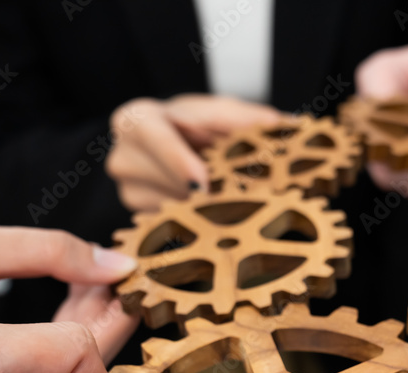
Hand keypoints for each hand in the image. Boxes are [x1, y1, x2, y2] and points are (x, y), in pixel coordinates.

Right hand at [0, 219, 138, 362]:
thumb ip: (50, 253)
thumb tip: (121, 262)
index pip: (77, 357)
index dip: (118, 319)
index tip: (139, 282)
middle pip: (76, 369)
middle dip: (107, 318)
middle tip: (125, 275)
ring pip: (61, 369)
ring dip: (86, 323)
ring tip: (100, 276)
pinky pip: (39, 366)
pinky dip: (61, 329)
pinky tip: (75, 292)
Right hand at [106, 94, 283, 210]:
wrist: (171, 144)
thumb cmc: (194, 125)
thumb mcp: (218, 114)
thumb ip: (246, 118)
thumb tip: (284, 125)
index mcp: (135, 120)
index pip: (153, 137)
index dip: (179, 161)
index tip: (203, 183)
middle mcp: (122, 158)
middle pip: (164, 181)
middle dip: (204, 191)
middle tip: (239, 199)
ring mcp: (128, 192)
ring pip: (170, 208)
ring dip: (205, 209)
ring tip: (235, 203)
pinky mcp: (140, 217)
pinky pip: (172, 223)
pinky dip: (198, 220)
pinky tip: (218, 215)